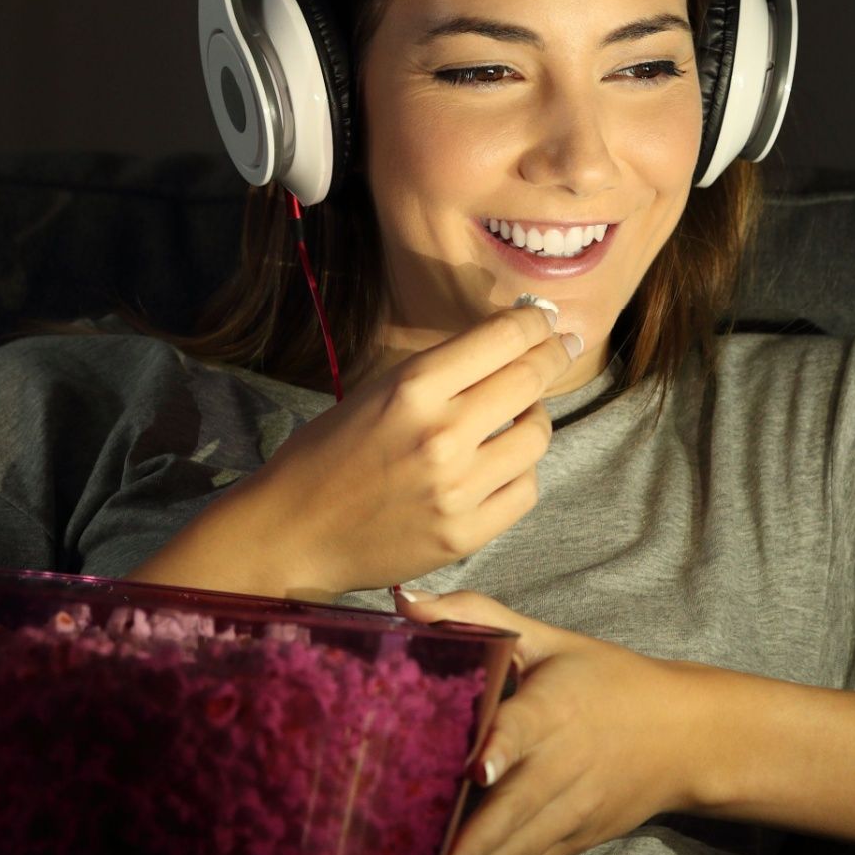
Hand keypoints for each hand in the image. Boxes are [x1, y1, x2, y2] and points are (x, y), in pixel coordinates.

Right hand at [233, 305, 580, 597]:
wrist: (294, 533)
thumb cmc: (327, 454)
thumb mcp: (375, 391)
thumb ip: (440, 372)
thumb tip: (506, 345)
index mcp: (413, 388)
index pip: (503, 338)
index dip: (534, 323)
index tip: (545, 320)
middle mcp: (442, 434)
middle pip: (531, 380)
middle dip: (553, 356)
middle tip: (560, 348)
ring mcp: (457, 489)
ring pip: (537, 437)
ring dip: (535, 418)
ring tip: (520, 416)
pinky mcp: (465, 534)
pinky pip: (525, 490)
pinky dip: (520, 472)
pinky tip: (502, 466)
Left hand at [395, 589, 711, 854]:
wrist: (684, 735)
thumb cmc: (606, 680)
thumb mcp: (548, 638)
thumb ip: (475, 615)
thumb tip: (402, 602)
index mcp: (557, 706)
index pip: (527, 726)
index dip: (503, 747)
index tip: (478, 768)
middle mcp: (566, 762)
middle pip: (519, 805)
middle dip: (477, 841)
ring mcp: (575, 806)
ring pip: (523, 845)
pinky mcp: (579, 835)